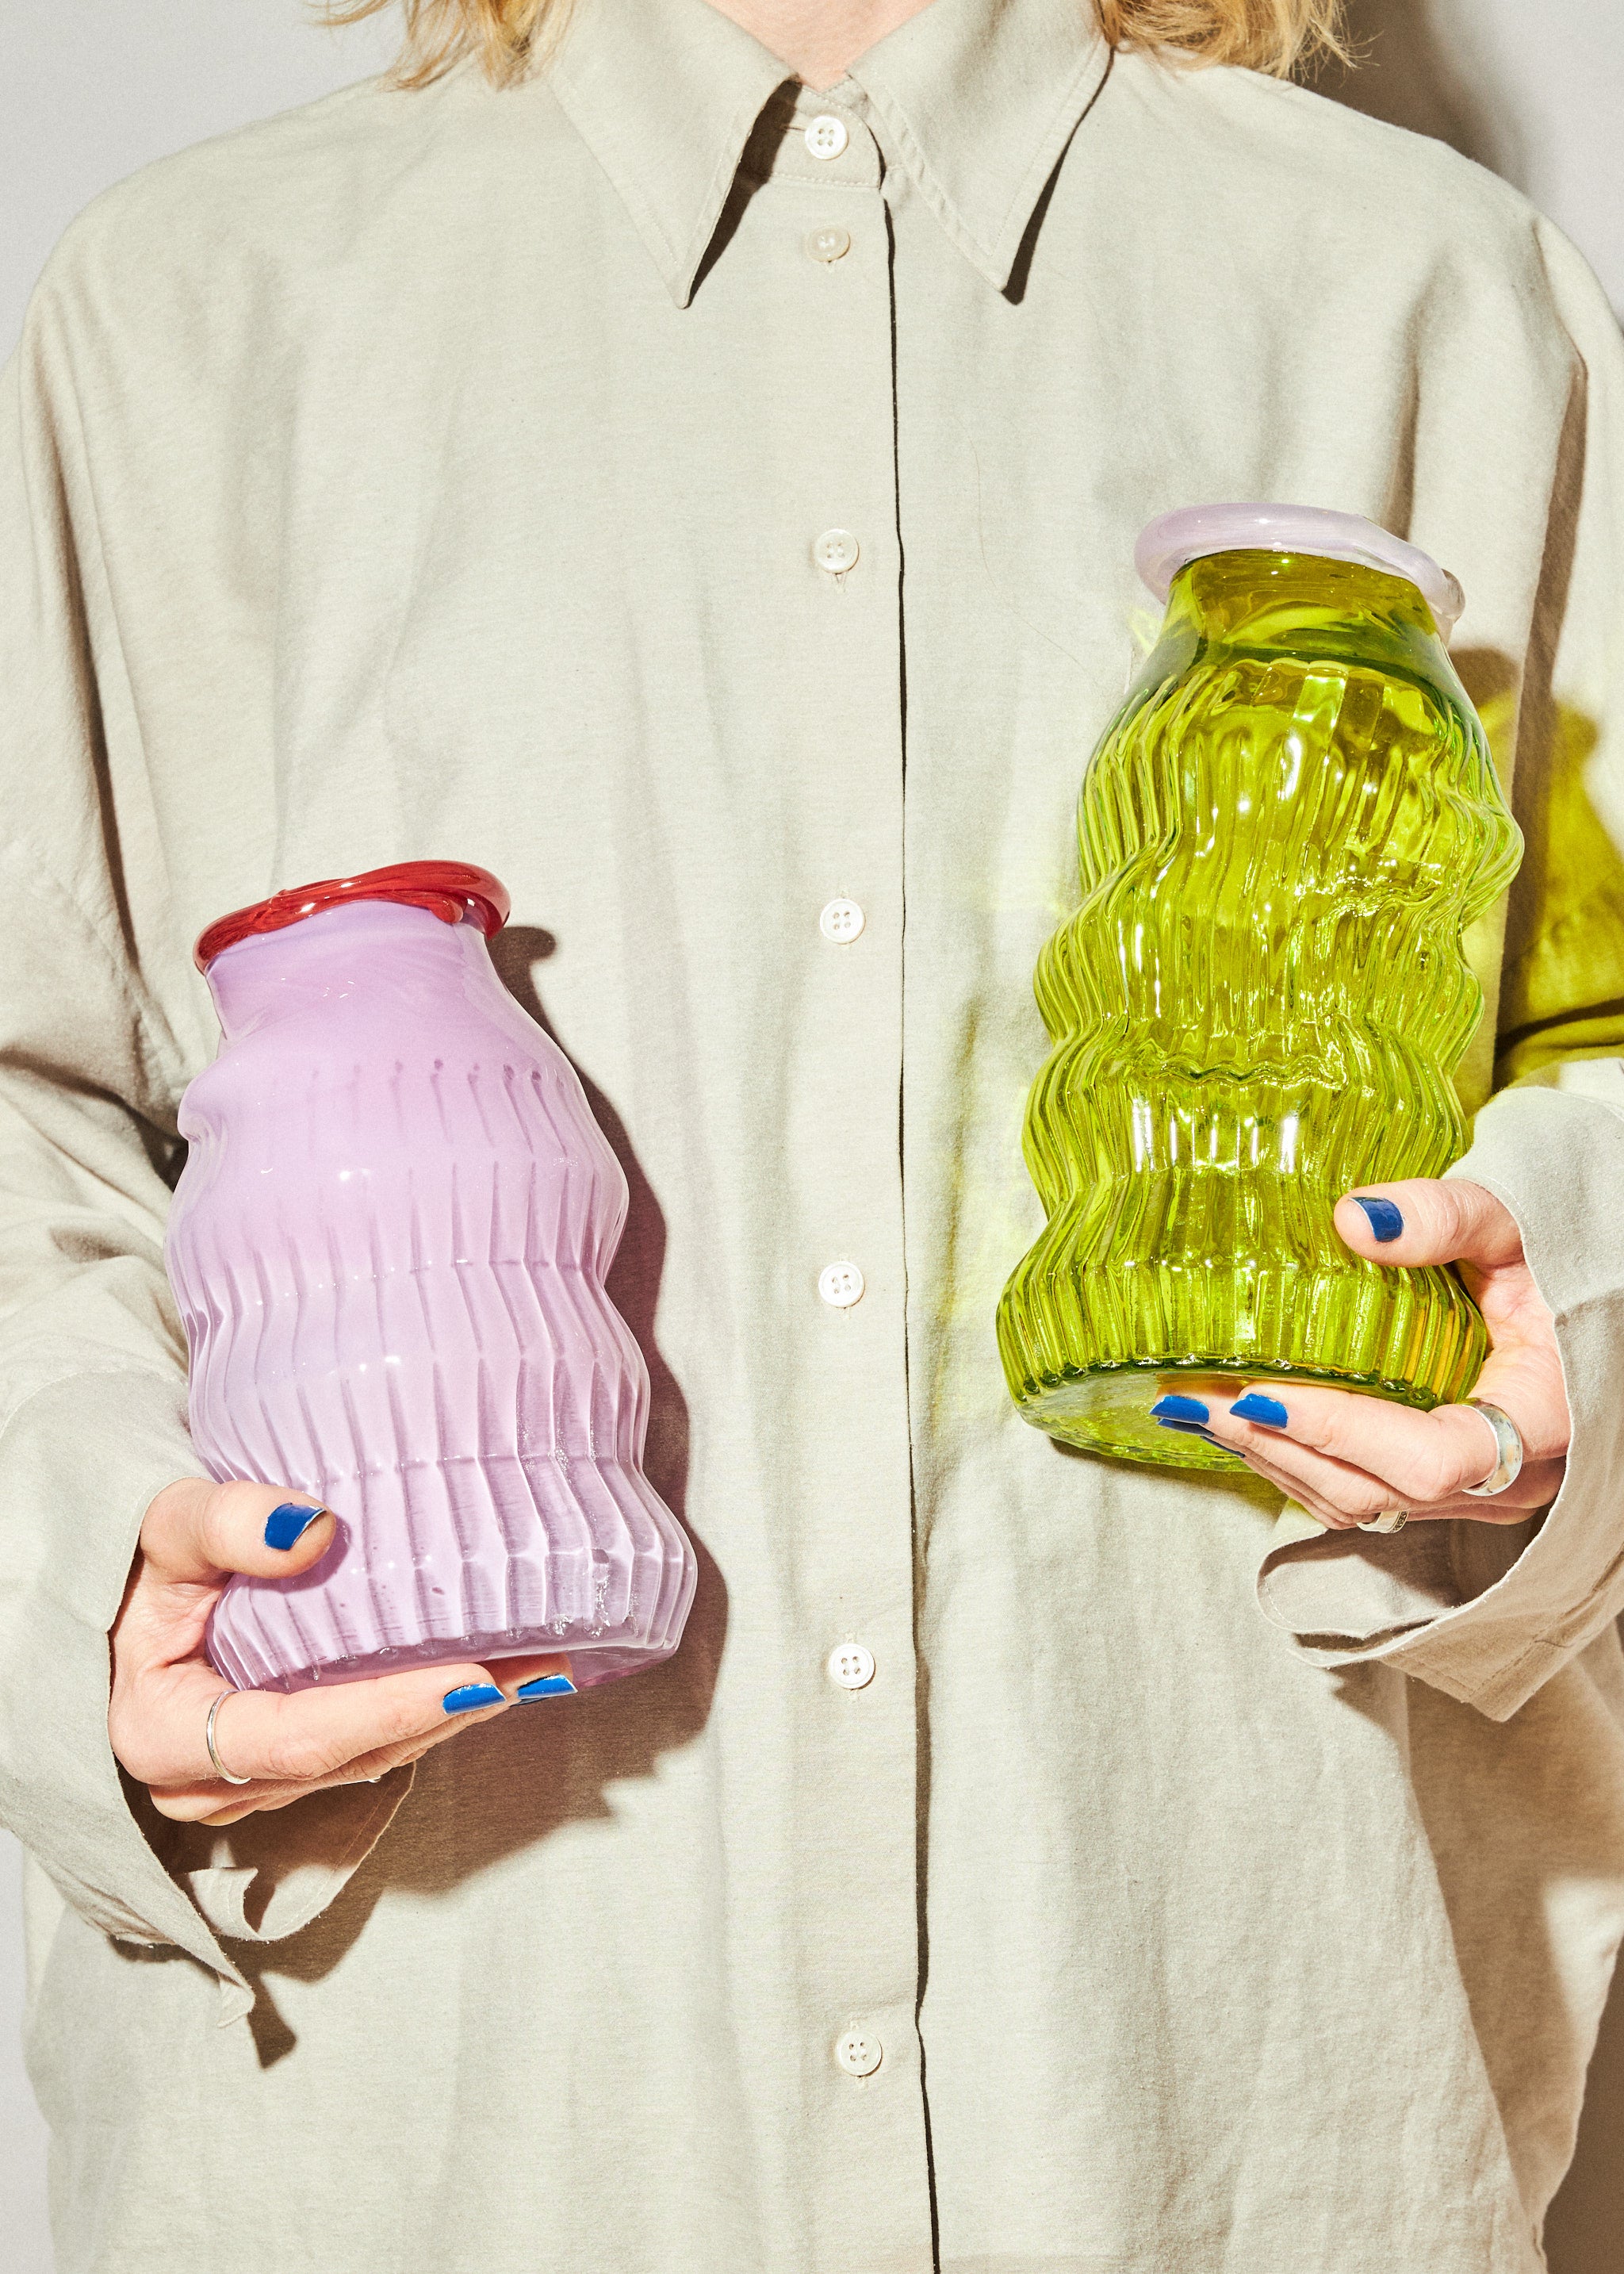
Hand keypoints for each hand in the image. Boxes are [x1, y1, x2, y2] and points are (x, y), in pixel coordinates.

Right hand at [110, 1478, 573, 1827]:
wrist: (114, 1591)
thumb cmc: (137, 1562)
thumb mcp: (164, 1528)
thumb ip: (224, 1523)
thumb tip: (314, 1528)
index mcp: (164, 1735)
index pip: (297, 1736)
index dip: (389, 1708)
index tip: (471, 1674)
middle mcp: (206, 1782)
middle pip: (348, 1754)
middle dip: (447, 1710)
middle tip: (537, 1663)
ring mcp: (245, 1785)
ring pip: (366, 1758)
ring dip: (451, 1713)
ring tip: (536, 1665)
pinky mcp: (281, 1766)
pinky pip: (363, 1745)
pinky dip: (425, 1709)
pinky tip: (489, 1674)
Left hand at [1182, 1179, 1569, 1528]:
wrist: (1600, 1308)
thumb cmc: (1570, 1268)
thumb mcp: (1519, 1229)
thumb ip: (1450, 1217)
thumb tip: (1355, 1219)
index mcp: (1539, 1420)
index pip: (1431, 1459)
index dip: (1342, 1433)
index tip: (1263, 1395)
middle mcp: (1508, 1478)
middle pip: (1375, 1491)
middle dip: (1276, 1446)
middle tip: (1191, 1399)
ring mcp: (1476, 1494)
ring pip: (1360, 1505)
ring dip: (1273, 1461)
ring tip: (1194, 1412)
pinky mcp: (1447, 1492)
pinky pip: (1364, 1497)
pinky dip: (1297, 1463)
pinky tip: (1244, 1424)